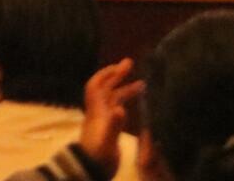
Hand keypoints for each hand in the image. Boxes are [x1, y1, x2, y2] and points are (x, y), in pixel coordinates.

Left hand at [76, 57, 142, 175]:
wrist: (91, 171)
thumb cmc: (99, 156)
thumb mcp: (107, 142)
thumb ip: (113, 126)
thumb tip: (120, 108)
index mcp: (96, 111)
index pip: (96, 86)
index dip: (105, 74)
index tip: (119, 65)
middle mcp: (98, 112)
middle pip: (106, 89)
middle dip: (117, 76)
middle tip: (131, 64)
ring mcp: (103, 121)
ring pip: (112, 100)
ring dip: (124, 90)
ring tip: (143, 85)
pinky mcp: (109, 130)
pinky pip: (116, 111)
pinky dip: (125, 103)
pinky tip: (135, 105)